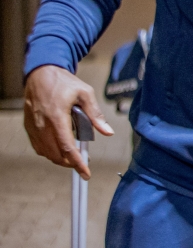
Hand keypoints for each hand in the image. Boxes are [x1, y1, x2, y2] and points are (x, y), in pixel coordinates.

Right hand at [24, 65, 114, 179]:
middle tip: (83, 164)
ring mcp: (33, 127)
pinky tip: (59, 149)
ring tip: (74, 157)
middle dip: (70, 163)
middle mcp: (42, 124)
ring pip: (45, 153)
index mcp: (57, 116)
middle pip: (55, 154)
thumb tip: (107, 132)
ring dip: (59, 159)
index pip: (67, 146)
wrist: (41, 74)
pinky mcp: (29, 127)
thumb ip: (96, 115)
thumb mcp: (85, 93)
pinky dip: (49, 152)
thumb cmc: (64, 82)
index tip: (86, 173)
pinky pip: (38, 146)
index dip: (77, 163)